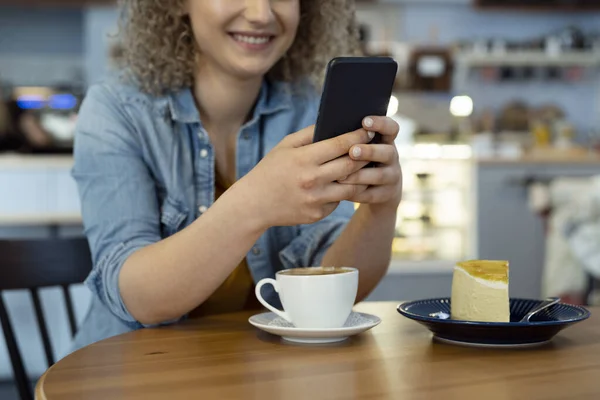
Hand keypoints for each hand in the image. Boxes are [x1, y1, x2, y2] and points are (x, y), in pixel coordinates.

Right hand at [239, 125, 372, 227]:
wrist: (254, 204)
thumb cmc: (271, 170)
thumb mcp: (285, 146)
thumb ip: (310, 134)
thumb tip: (334, 123)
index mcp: (304, 159)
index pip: (340, 145)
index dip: (358, 137)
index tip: (369, 131)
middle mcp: (312, 180)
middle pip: (351, 165)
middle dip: (365, 155)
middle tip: (373, 147)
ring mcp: (316, 199)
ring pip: (351, 186)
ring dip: (360, 176)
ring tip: (365, 167)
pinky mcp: (318, 214)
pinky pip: (338, 201)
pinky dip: (342, 193)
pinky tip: (343, 185)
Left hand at [338, 116, 401, 207]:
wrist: (374, 191)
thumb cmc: (358, 162)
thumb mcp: (358, 149)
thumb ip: (348, 140)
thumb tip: (325, 131)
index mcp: (385, 141)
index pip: (391, 128)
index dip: (381, 124)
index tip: (364, 121)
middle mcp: (392, 157)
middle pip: (388, 152)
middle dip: (369, 151)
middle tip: (352, 151)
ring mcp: (392, 176)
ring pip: (379, 175)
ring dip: (359, 175)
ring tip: (340, 176)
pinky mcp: (386, 195)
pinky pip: (372, 194)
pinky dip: (356, 193)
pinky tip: (340, 191)